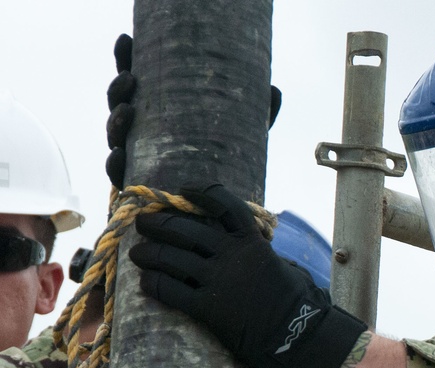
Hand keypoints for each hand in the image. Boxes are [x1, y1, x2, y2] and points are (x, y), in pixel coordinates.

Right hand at [104, 34, 282, 189]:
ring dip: (116, 121)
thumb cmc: (225, 168)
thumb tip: (275, 89)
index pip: (138, 81)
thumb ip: (255, 115)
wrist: (217, 218)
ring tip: (128, 110)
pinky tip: (119, 155)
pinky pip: (119, 176)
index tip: (127, 39)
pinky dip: (115, 164)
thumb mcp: (241, 139)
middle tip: (130, 78)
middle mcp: (143, 133)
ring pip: (116, 136)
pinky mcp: (138, 187)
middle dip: (119, 88)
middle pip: (120, 104)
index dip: (127, 59)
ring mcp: (136, 159)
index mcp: (160, 112)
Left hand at [131, 184, 365, 367]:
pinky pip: (169, 290)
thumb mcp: (278, 266)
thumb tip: (236, 245)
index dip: (200, 193)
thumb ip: (254, 253)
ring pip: (169, 258)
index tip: (183, 190)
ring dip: (147, 253)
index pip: (223, 204)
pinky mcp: (208, 309)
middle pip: (183, 228)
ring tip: (138, 254)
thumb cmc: (293, 303)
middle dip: (157, 224)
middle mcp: (232, 256)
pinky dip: (152, 283)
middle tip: (144, 225)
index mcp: (251, 242)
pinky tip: (146, 283)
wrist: (297, 336)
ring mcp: (218, 281)